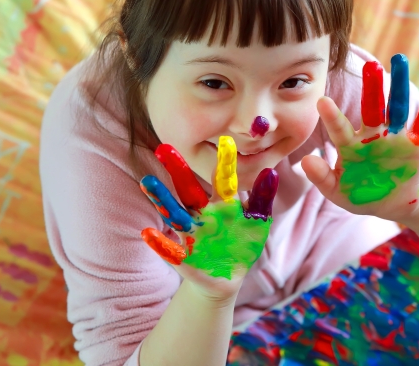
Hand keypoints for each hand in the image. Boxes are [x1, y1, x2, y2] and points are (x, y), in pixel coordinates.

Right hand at [139, 137, 278, 300]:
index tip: (225, 140)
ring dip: (161, 199)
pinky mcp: (183, 258)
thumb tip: (270, 171)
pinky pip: (169, 250)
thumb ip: (262, 199)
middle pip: (189, 190)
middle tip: (164, 147)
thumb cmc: (242, 244)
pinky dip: (159, 243)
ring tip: (148, 181)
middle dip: (178, 171)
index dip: (224, 162)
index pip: (222, 179)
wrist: (228, 277)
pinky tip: (148, 234)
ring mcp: (191, 234)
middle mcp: (202, 214)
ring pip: (174, 214)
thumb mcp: (257, 222)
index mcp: (222, 204)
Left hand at [301, 54, 418, 221]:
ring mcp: (395, 136)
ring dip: (398, 85)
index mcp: (351, 145)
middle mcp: (372, 135)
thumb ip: (322, 178)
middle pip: (372, 107)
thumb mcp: (338, 192)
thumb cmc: (360, 195)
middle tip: (369, 66)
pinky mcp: (418, 142)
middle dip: (371, 87)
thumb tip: (305, 161)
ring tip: (399, 60)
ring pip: (397, 107)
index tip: (321, 101)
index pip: (340, 129)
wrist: (392, 204)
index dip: (332, 117)